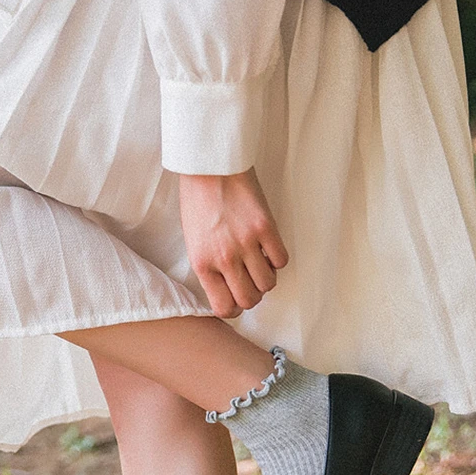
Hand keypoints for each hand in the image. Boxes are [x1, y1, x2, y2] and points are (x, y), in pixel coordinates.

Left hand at [178, 168, 288, 318]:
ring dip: (267, 278)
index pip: (224, 307)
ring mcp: (246, 244)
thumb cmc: (198, 201)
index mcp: (202, 264)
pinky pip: (281, 260)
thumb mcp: (194, 241)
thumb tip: (227, 289)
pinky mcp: (266, 228)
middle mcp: (224, 258)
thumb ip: (209, 267)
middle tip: (250, 281)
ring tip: (260, 262)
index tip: (236, 299)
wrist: (210, 166)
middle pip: (249, 300)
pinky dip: (277, 259)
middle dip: (253, 296)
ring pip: (268, 284)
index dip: (234, 308)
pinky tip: (268, 247)